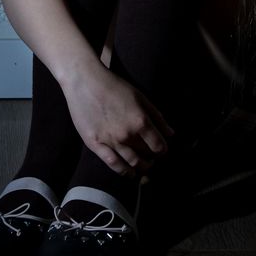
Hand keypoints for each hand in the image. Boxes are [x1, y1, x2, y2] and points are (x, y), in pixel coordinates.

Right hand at [61, 63, 175, 176]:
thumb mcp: (140, 97)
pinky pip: (112, 163)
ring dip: (140, 167)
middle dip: (152, 159)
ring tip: (143, 166)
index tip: (161, 150)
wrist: (85, 82)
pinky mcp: (95, 144)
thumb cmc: (114, 86)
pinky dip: (123, 171)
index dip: (162, 150)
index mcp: (140, 121)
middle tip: (152, 158)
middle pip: (146, 156)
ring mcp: (110, 141)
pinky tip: (129, 173)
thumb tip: (170, 134)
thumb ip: (157, 117)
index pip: (158, 146)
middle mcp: (127, 134)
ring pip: (131, 163)